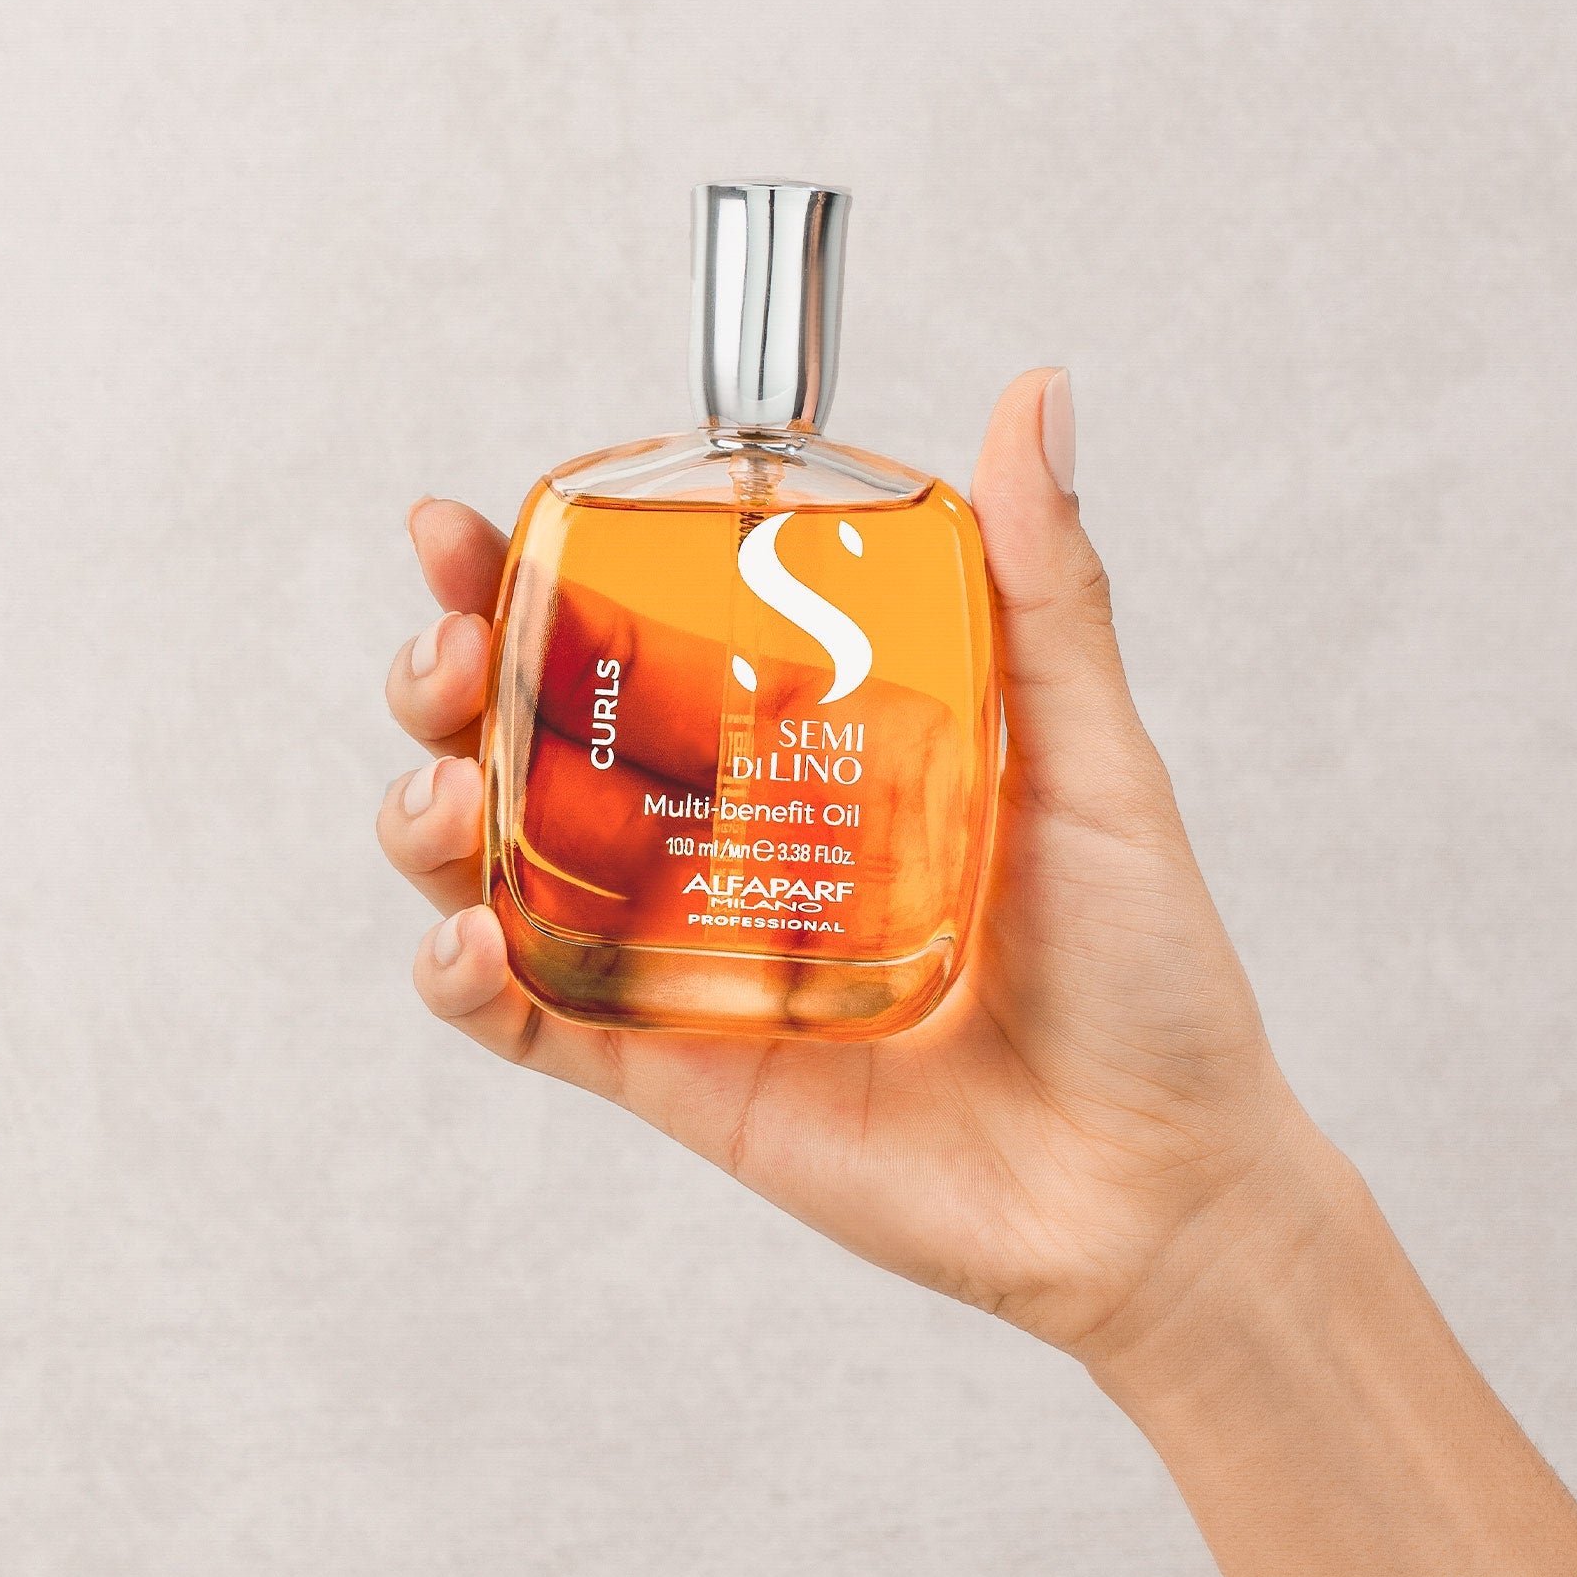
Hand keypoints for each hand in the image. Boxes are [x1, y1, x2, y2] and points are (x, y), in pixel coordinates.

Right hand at [379, 369, 1331, 1368]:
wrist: (1148, 1183)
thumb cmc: (1141, 972)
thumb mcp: (1089, 761)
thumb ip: (1042, 595)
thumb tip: (1034, 393)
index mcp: (794, 746)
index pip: (628, 641)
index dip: (522, 579)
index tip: (462, 529)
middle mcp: (719, 839)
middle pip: (528, 740)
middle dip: (447, 682)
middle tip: (450, 651)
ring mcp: (684, 956)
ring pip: (497, 870)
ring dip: (428, 816)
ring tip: (447, 796)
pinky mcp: (671, 1072)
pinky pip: (530, 1023)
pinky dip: (463, 980)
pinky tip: (467, 941)